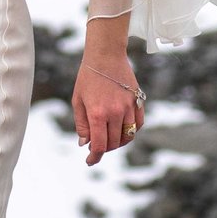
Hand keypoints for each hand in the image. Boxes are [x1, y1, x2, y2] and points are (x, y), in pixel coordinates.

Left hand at [74, 44, 145, 165]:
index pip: (99, 145)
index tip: (90, 161)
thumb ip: (82, 124)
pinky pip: (139, 124)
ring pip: (128, 136)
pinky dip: (132, 131)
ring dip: (118, 142)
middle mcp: (115, 113)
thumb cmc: (88, 78)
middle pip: (114, 143)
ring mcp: (129, 107)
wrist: (106, 56)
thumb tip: (85, 144)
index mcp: (97, 113)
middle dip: (104, 148)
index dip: (94, 157)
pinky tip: (122, 130)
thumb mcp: (78, 101)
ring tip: (109, 139)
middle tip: (96, 146)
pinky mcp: (138, 101)